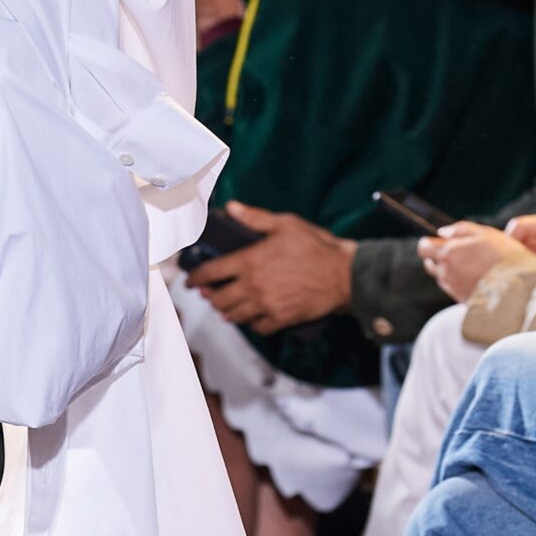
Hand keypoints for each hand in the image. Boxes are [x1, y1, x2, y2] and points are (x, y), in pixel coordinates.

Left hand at [187, 202, 355, 330]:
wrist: (344, 275)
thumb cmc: (316, 247)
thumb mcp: (286, 224)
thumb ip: (255, 217)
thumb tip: (231, 208)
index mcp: (250, 261)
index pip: (211, 272)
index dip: (196, 278)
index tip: (190, 281)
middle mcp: (253, 286)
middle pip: (219, 298)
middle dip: (210, 296)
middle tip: (208, 294)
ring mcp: (266, 305)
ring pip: (234, 315)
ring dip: (226, 311)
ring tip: (225, 306)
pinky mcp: (281, 318)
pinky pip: (257, 328)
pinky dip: (251, 324)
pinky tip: (252, 317)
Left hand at [418, 220, 535, 304]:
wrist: (519, 287)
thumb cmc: (504, 256)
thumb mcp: (484, 233)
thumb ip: (459, 230)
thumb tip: (442, 233)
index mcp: (448, 253)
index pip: (424, 248)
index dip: (429, 243)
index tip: (437, 241)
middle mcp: (446, 273)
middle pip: (431, 264)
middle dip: (439, 256)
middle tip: (459, 252)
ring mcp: (453, 289)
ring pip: (442, 277)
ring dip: (450, 270)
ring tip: (473, 265)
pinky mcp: (462, 300)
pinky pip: (453, 288)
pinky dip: (459, 282)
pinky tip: (476, 277)